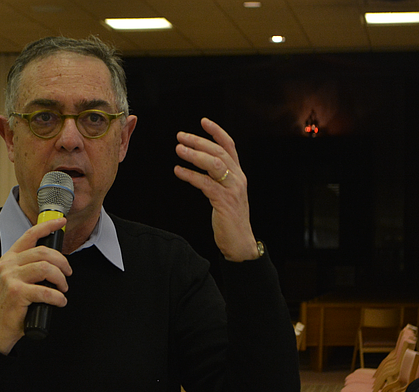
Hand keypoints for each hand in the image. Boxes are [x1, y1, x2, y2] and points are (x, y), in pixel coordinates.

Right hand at [0, 217, 71, 353]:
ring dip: (60, 279)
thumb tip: (55, 260)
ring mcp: (11, 278)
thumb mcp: (16, 278)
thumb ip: (30, 266)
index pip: (30, 235)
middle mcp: (9, 264)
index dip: (47, 227)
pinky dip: (58, 297)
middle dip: (62, 262)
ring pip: (46, 268)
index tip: (61, 222)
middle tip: (67, 273)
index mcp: (10, 258)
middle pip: (43, 252)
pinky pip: (46, 291)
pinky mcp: (17, 293)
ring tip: (62, 288)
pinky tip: (59, 301)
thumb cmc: (12, 303)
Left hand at [174, 117, 259, 261]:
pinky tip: (178, 171)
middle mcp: (238, 178)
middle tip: (180, 136)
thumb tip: (201, 165)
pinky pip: (205, 184)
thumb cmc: (230, 219)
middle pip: (219, 152)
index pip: (229, 147)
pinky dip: (190, 175)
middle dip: (199, 141)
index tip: (203, 121)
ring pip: (214, 164)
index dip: (217, 132)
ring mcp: (233, 189)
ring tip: (178, 149)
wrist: (240, 243)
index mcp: (238, 174)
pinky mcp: (225, 202)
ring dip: (195, 155)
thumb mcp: (226, 194)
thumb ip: (217, 179)